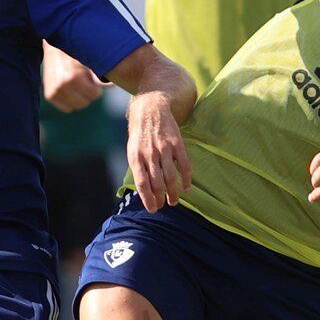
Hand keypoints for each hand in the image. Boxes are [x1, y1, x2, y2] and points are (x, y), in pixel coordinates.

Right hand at [43, 44, 104, 111]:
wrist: (54, 47)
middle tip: (84, 82)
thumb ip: (100, 75)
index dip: (96, 88)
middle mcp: (62, 86)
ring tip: (77, 84)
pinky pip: (67, 108)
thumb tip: (112, 85)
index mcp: (73, 78)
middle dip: (88, 94)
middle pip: (85, 102)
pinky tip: (70, 90)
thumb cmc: (75, 53)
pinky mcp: (49, 96)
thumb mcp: (89, 61)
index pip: (94, 95)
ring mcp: (54, 92)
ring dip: (80, 98)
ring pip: (76, 107)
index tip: (92, 81)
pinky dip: (71, 102)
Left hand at [127, 91, 190, 210]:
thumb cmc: (140, 134)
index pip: (142, 184)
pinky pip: (184, 165)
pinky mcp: (177, 144)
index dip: (148, 199)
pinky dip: (186, 179)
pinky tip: (186, 187)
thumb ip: (138, 168)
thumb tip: (144, 191)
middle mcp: (150, 154)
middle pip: (157, 183)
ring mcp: (164, 149)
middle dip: (162, 198)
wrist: (151, 109)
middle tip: (165, 205)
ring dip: (174, 192)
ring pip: (171, 177)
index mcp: (136, 157)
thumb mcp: (132, 150)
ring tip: (174, 201)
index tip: (154, 209)